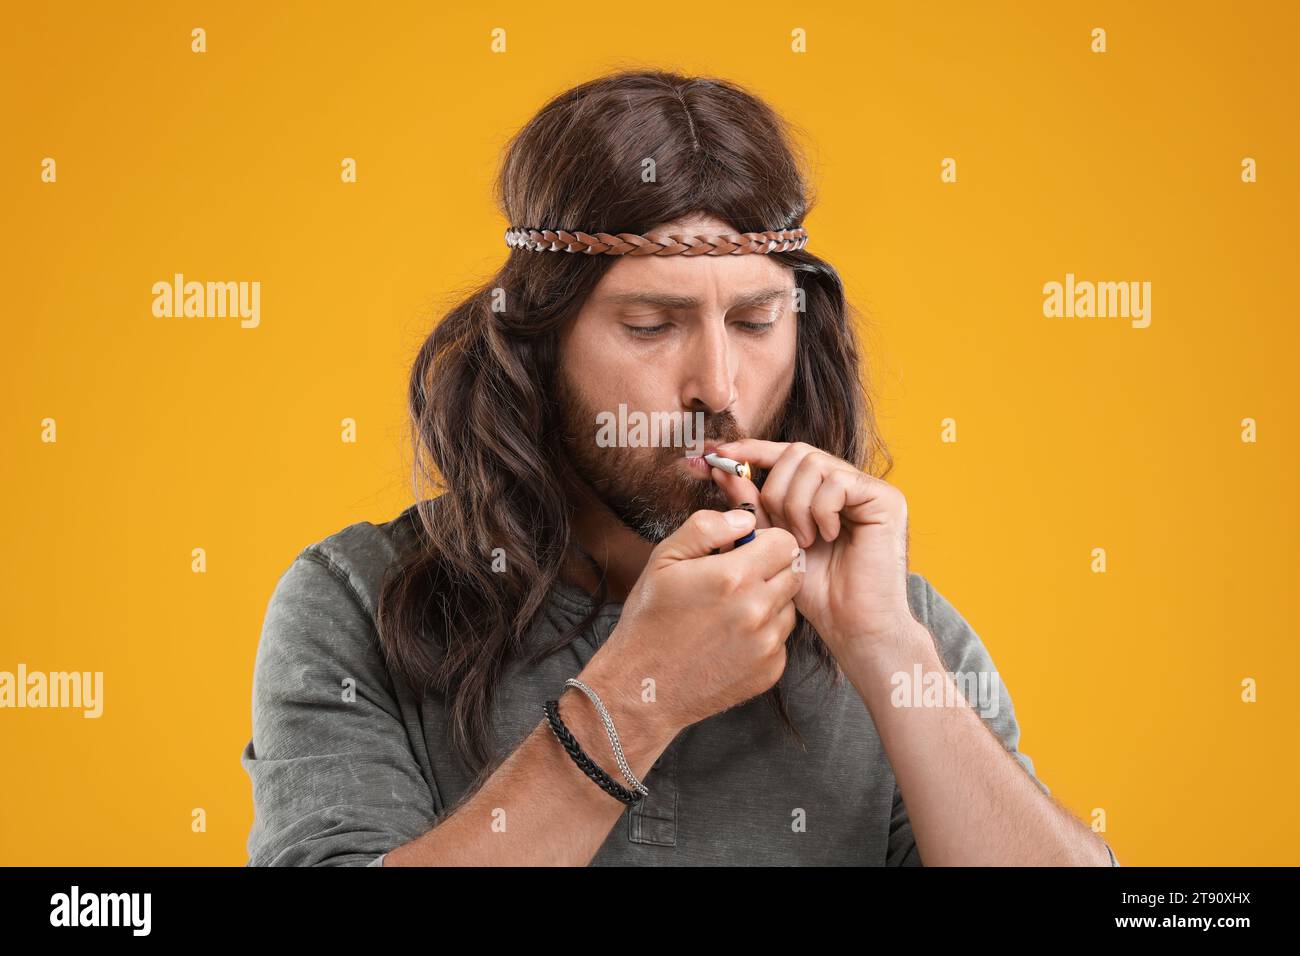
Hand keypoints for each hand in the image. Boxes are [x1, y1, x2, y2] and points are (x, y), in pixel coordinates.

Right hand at [587, 508, 802, 739]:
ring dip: (769, 602)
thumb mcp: (664, 560)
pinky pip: (782, 638)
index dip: (765, 541)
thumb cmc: (650, 620)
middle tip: (737, 579)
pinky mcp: (771, 670)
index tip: (745, 550)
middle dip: (771, 568)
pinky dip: (764, 634)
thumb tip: (745, 518)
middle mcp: (757, 610)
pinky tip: (732, 639)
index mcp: (733, 577)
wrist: (644, 687)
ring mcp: (767, 644)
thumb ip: (706, 528)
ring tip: (731, 611)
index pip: (785, 542)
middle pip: (794, 571)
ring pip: (790, 605)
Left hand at [710, 439, 915, 654]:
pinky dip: (821, 510)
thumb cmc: (816, 592)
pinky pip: (837, 482)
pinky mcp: (886, 498)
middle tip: (781, 531)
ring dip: (796, 505)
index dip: (752, 450)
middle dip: (775, 490)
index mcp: (821, 490)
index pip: (785, 454)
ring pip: (813, 464)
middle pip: (796, 453)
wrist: (851, 626)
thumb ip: (753, 506)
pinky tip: (826, 537)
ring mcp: (868, 488)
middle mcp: (847, 483)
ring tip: (804, 540)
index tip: (718, 455)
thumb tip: (723, 469)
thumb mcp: (772, 542)